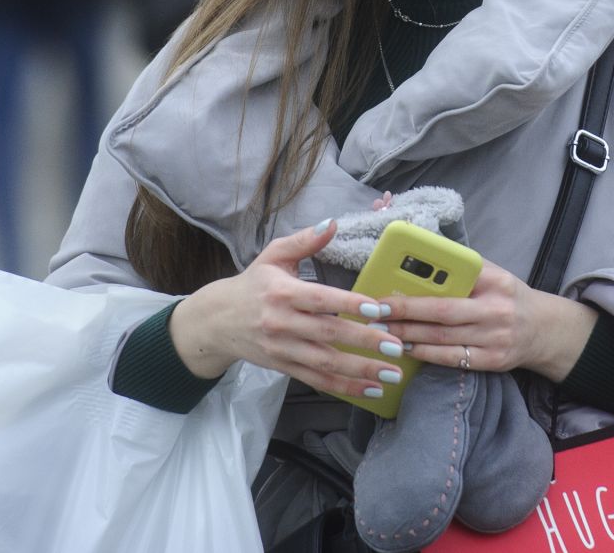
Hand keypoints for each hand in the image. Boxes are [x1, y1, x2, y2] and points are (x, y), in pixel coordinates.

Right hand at [166, 219, 405, 400]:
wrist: (216, 322)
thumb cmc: (252, 284)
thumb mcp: (272, 256)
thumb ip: (303, 241)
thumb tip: (332, 223)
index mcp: (282, 293)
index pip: (320, 299)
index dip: (349, 304)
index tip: (377, 309)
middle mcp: (282, 323)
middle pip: (328, 333)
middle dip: (364, 341)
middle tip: (397, 346)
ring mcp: (283, 349)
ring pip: (325, 363)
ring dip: (360, 371)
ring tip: (391, 375)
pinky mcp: (284, 368)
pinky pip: (317, 380)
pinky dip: (344, 388)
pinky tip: (370, 390)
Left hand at [383, 260, 599, 381]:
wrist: (544, 330)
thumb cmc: (508, 298)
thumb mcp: (494, 276)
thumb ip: (464, 270)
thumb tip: (420, 259)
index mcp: (496, 281)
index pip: (453, 280)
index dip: (418, 287)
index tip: (389, 290)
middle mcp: (497, 310)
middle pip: (443, 313)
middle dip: (405, 313)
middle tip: (375, 314)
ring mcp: (495, 338)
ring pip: (443, 338)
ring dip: (409, 336)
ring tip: (382, 333)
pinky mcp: (492, 361)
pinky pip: (452, 358)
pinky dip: (426, 354)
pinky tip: (407, 349)